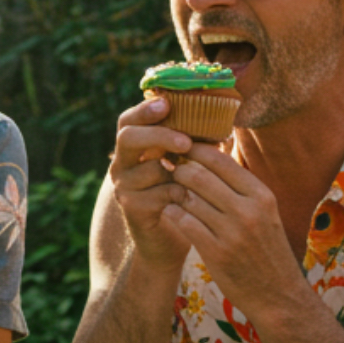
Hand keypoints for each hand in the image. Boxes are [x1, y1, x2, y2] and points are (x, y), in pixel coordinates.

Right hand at [108, 97, 195, 274]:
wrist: (170, 238)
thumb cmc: (181, 193)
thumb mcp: (185, 164)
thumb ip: (193, 143)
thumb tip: (222, 121)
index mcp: (133, 146)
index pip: (129, 120)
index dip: (144, 110)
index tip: (166, 104)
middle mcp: (121, 163)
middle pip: (128, 137)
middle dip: (159, 136)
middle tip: (186, 142)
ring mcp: (124, 186)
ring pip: (147, 168)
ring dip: (177, 170)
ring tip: (199, 175)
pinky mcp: (132, 208)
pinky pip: (157, 194)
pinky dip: (179, 193)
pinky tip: (193, 196)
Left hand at [162, 144, 305, 312]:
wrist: (279, 295)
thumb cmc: (266, 248)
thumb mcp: (264, 212)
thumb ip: (241, 186)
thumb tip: (213, 152)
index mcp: (261, 195)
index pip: (220, 160)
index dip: (196, 151)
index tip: (182, 150)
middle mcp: (249, 210)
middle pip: (199, 175)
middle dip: (180, 170)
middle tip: (170, 171)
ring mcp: (232, 232)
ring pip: (188, 197)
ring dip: (175, 193)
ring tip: (171, 192)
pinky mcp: (217, 252)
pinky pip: (184, 222)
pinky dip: (173, 214)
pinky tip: (172, 213)